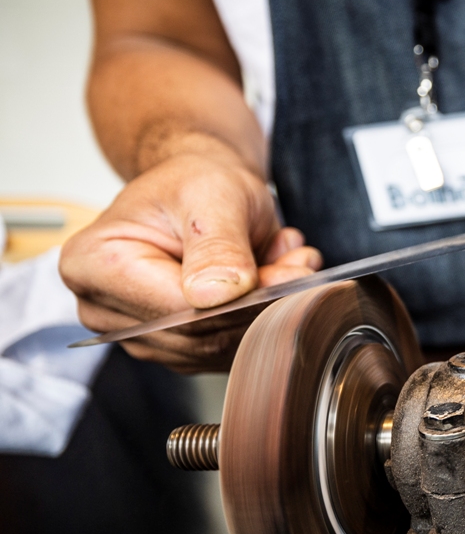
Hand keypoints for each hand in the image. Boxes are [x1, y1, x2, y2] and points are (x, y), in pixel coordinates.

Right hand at [60, 152, 321, 371]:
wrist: (200, 190)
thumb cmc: (195, 183)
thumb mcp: (212, 195)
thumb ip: (217, 245)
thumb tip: (217, 295)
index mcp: (93, 264)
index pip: (176, 309)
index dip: (241, 299)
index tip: (292, 274)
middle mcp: (103, 307)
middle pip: (198, 335)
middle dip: (261, 303)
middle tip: (301, 267)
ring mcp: (138, 333)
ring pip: (219, 347)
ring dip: (267, 310)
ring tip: (290, 264)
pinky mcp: (172, 347)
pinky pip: (227, 350)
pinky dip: (262, 319)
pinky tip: (275, 279)